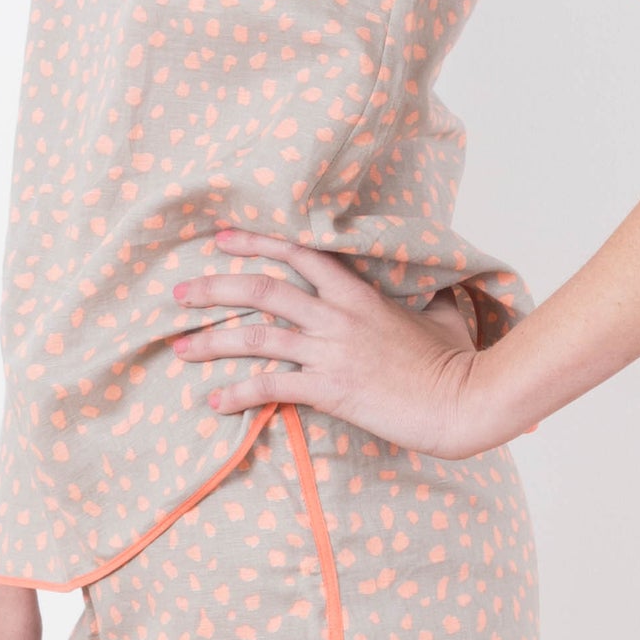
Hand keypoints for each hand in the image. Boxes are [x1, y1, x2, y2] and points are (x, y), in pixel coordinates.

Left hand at [170, 229, 493, 460]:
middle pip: (261, 288)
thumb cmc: (456, 358)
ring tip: (180, 347)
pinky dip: (237, 393)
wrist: (462, 400)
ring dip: (212, 340)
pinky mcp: (329, 390)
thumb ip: (432, 294)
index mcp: (357, 292)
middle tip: (178, 293)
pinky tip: (214, 401)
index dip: (254, 242)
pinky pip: (271, 387)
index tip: (220, 238)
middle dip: (213, 288)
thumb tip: (443, 284)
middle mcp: (336, 315)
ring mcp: (330, 352)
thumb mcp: (445, 313)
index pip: (297, 253)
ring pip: (256, 336)